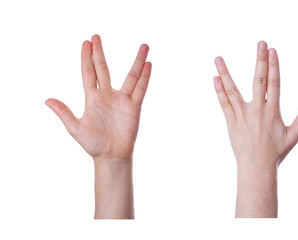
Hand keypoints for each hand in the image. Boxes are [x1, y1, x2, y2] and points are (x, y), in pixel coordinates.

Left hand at [46, 35, 150, 218]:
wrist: (111, 156)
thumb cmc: (93, 144)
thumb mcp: (75, 128)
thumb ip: (64, 113)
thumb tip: (47, 100)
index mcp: (92, 98)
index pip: (89, 72)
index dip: (87, 58)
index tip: (86, 42)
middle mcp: (107, 95)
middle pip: (104, 69)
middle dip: (99, 53)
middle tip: (96, 36)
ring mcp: (122, 100)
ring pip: (130, 76)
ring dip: (136, 61)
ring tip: (143, 46)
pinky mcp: (134, 107)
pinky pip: (140, 89)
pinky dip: (144, 78)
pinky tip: (148, 65)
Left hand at [213, 41, 297, 216]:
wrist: (256, 167)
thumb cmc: (275, 152)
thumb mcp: (293, 135)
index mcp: (272, 111)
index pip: (274, 83)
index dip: (274, 66)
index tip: (273, 50)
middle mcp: (256, 110)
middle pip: (258, 80)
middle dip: (260, 60)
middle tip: (260, 43)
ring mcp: (242, 115)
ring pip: (233, 90)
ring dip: (225, 73)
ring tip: (218, 58)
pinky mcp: (230, 122)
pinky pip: (223, 104)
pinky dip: (219, 91)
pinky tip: (214, 78)